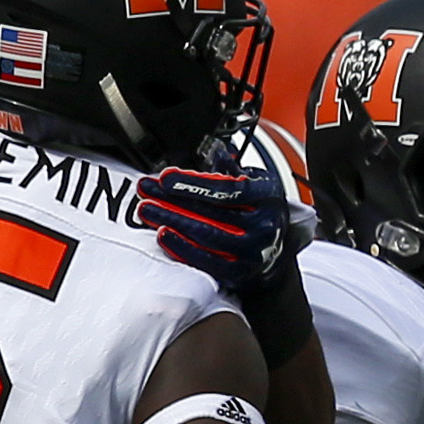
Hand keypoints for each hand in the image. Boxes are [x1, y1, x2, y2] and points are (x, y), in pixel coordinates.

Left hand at [136, 165, 293, 295]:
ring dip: (172, 221)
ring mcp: (253, 252)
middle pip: (213, 212)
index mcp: (268, 197)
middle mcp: (265, 225)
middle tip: (147, 190)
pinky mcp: (239, 272)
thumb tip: (214, 151)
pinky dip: (182, 248)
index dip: (195, 184)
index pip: (229, 189)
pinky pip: (207, 262)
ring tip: (147, 210)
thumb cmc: (260, 212)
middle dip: (174, 200)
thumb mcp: (255, 184)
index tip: (166, 177)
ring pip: (207, 235)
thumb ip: (231, 169)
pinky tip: (163, 235)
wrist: (276, 251)